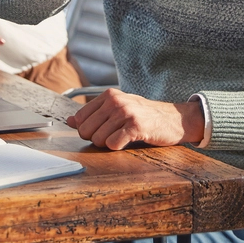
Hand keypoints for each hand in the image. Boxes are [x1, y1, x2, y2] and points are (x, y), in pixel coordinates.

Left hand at [66, 88, 203, 149]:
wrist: (174, 119)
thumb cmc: (145, 116)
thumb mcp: (118, 109)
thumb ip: (93, 114)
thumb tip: (69, 121)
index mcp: (108, 95)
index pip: (79, 119)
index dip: (87, 130)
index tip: (102, 130)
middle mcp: (115, 101)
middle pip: (85, 131)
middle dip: (96, 139)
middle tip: (114, 135)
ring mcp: (126, 113)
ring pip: (98, 139)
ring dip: (109, 144)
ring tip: (123, 137)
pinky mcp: (136, 126)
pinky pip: (113, 144)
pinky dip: (118, 147)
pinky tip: (129, 140)